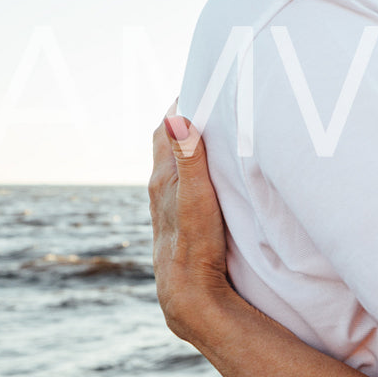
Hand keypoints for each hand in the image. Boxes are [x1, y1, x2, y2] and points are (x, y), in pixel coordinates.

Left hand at [149, 107, 231, 342]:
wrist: (189, 297)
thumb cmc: (194, 248)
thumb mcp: (196, 201)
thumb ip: (190, 159)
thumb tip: (177, 116)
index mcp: (164, 176)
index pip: (169, 125)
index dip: (185, 102)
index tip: (208, 79)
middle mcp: (162, 187)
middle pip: (171, 139)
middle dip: (188, 116)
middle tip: (215, 94)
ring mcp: (169, 204)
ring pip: (178, 161)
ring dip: (192, 141)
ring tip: (215, 123)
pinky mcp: (180, 220)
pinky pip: (185, 181)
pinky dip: (195, 165)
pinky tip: (211, 169)